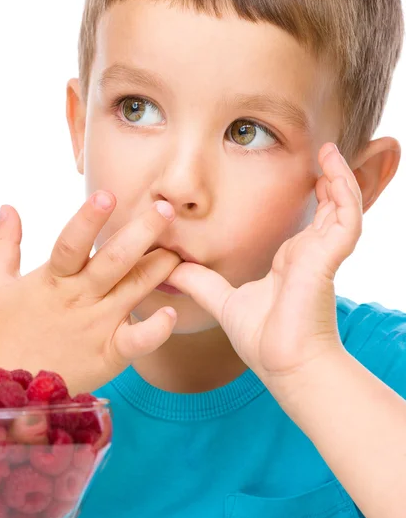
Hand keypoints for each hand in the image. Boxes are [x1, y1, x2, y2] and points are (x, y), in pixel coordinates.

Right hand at [0, 193, 181, 394]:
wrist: (11, 387)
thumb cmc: (4, 330)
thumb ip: (3, 243)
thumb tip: (7, 206)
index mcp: (53, 279)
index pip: (71, 243)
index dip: (88, 219)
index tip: (107, 195)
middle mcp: (79, 298)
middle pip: (114, 261)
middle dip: (142, 232)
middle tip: (166, 209)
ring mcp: (97, 326)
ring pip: (133, 290)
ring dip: (159, 268)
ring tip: (178, 250)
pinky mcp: (110, 353)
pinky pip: (138, 340)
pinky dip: (157, 329)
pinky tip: (171, 312)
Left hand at [166, 143, 362, 385]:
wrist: (285, 366)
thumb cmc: (263, 341)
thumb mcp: (223, 301)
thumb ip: (199, 282)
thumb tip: (171, 268)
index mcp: (290, 262)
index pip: (302, 222)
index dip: (302, 199)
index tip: (288, 175)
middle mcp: (309, 253)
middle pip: (324, 208)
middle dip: (322, 181)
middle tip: (316, 153)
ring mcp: (322, 254)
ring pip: (340, 206)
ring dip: (337, 177)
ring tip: (328, 151)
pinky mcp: (329, 258)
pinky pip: (346, 217)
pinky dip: (343, 191)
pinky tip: (332, 168)